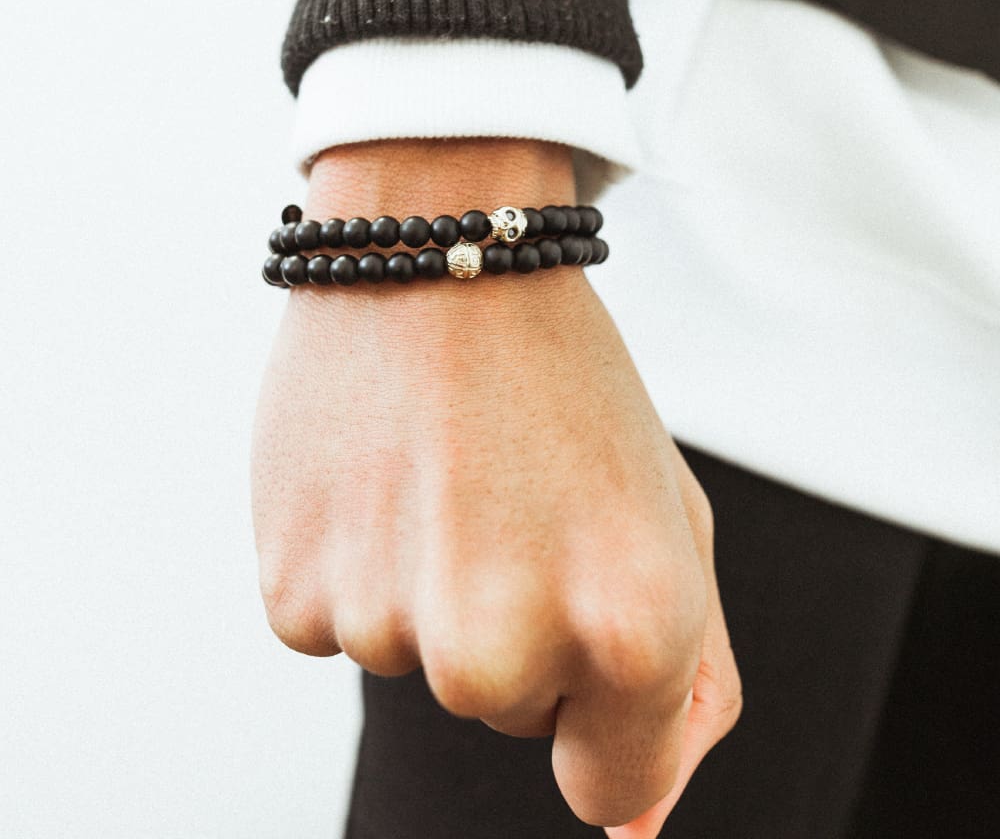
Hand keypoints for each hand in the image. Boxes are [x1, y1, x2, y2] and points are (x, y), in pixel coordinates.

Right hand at [250, 139, 740, 828]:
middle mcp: (502, 644)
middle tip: (511, 500)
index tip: (582, 633)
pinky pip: (341, 624)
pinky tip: (378, 474)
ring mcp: (386, 621)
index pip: (611, 784)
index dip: (602, 716)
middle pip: (512, 716)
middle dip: (522, 629)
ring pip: (421, 665)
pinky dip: (360, 565)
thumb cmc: (566, 378)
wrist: (439, 251)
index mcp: (629, 625)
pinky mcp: (293, 591)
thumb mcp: (668, 517)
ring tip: (443, 472)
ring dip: (435, 589)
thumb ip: (680, 686)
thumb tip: (631, 829)